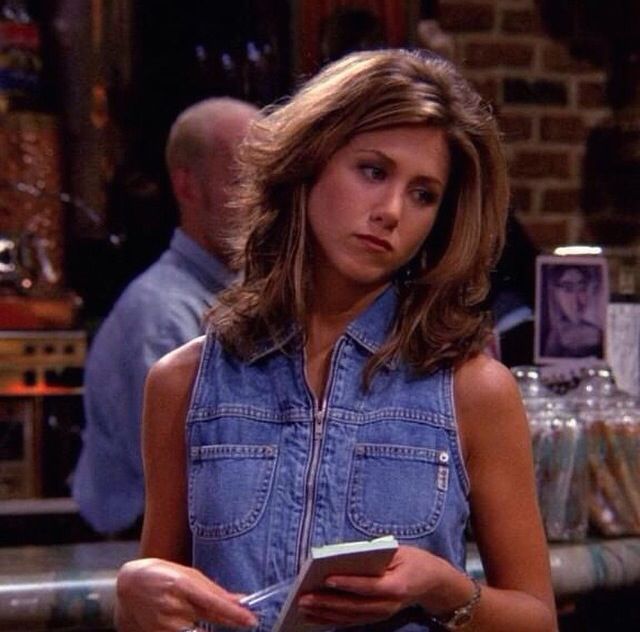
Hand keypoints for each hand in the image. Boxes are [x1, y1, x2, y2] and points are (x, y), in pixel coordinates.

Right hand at [115, 558, 258, 630]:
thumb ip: (214, 590)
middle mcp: (173, 606)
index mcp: (182, 585)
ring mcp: (164, 624)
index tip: (251, 619)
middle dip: (230, 621)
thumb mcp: (189, 575)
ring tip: (210, 616)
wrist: (130, 585)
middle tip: (245, 620)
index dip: (234, 613)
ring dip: (209, 626)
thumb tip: (240, 599)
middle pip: (210, 620)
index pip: (214, 603)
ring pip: (198, 631)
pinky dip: (195, 630)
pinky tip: (193, 622)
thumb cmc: (163, 574)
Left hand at [297, 545, 462, 626]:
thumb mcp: (399, 552)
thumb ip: (375, 554)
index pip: (369, 586)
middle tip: (304, 597)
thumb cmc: (413, 561)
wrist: (432, 583)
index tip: (327, 578)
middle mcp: (388, 605)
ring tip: (303, 607)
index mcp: (397, 585)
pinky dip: (332, 619)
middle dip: (327, 602)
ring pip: (350, 617)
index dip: (348, 584)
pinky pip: (351, 621)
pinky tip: (315, 616)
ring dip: (325, 614)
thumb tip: (345, 555)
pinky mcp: (376, 618)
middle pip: (354, 606)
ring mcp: (382, 614)